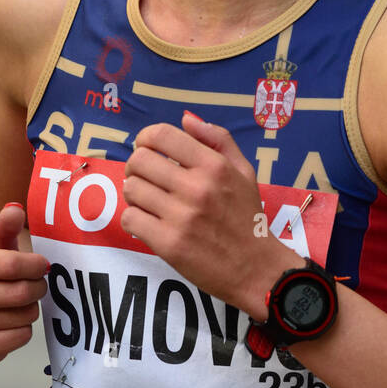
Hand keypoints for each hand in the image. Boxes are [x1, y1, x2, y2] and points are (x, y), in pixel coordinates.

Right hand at [0, 203, 49, 364]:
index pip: (11, 266)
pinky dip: (25, 330)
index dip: (36, 265)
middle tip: (38, 284)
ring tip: (23, 301)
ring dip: (32, 308)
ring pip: (22, 317)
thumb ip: (7, 224)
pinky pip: (18, 338)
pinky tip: (14, 320)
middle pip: (19, 294)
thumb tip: (15, 210)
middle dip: (37, 288)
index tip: (43, 265)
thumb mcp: (1, 240)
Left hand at [120, 111, 294, 316]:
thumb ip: (218, 140)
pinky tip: (147, 222)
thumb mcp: (244, 171)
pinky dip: (134, 219)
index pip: (161, 135)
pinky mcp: (168, 244)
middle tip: (146, 177)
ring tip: (148, 201)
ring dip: (135, 193)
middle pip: (139, 160)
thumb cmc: (248, 218)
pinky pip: (130, 218)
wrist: (256, 269)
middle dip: (136, 166)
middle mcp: (197, 187)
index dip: (145, 138)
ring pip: (131, 189)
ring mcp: (181, 217)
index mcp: (214, 166)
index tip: (147, 148)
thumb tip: (186, 119)